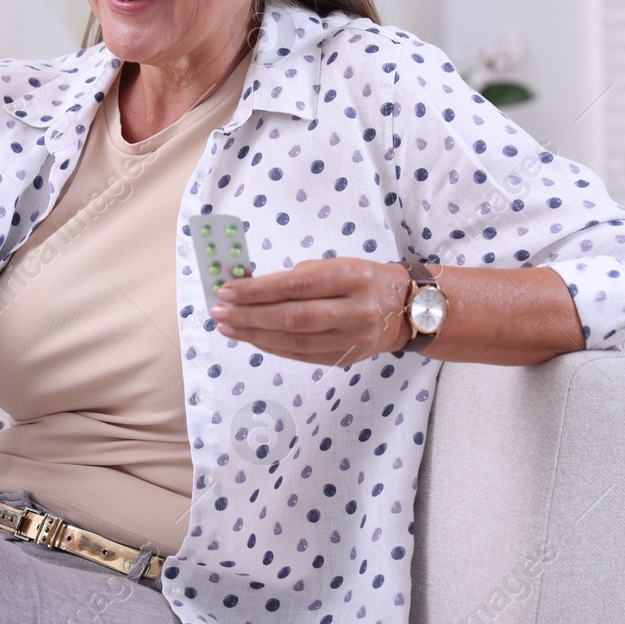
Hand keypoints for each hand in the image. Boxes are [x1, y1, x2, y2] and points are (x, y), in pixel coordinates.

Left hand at [206, 258, 411, 366]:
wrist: (406, 310)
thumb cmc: (363, 280)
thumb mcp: (337, 265)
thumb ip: (298, 276)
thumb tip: (250, 286)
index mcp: (353, 278)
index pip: (297, 286)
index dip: (258, 291)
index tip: (227, 291)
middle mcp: (356, 311)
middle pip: (294, 318)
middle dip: (250, 316)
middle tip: (219, 312)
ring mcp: (353, 339)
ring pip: (295, 341)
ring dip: (255, 335)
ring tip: (227, 327)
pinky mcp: (346, 358)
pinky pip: (302, 355)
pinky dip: (272, 347)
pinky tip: (252, 338)